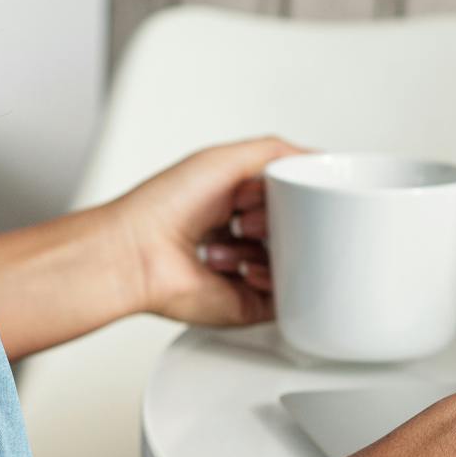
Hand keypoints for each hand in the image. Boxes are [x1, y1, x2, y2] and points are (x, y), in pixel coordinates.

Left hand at [104, 136, 304, 327]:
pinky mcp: (249, 303)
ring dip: (271, 246)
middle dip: (280, 219)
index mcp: (237, 202)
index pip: (290, 197)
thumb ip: (277, 152)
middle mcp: (242, 237)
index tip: (276, 188)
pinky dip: (273, 280)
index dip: (289, 190)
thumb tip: (318, 159)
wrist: (137, 252)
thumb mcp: (225, 158)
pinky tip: (246, 268)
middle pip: (296, 229)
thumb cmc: (163, 206)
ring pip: (294, 262)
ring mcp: (247, 270)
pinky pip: (288, 298)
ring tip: (238, 237)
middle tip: (250, 215)